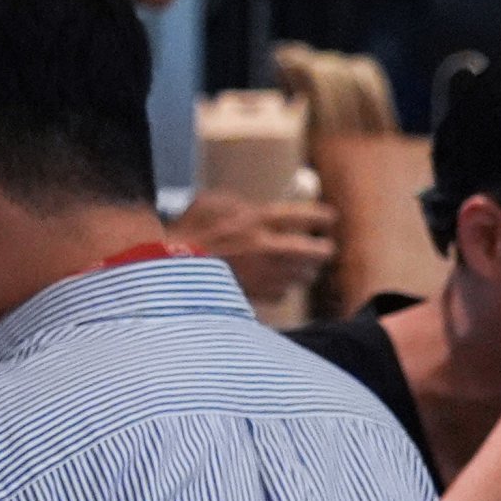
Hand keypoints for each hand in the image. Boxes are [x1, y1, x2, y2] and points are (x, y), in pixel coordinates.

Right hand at [182, 191, 337, 308]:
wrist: (170, 270)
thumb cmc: (188, 232)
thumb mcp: (212, 203)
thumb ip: (242, 203)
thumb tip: (261, 208)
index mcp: (256, 221)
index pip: (301, 217)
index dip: (320, 216)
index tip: (331, 217)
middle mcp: (267, 249)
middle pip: (314, 251)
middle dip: (323, 249)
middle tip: (325, 247)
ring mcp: (265, 275)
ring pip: (303, 275)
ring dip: (303, 269)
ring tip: (296, 263)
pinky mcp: (259, 297)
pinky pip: (283, 292)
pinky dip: (280, 286)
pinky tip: (269, 279)